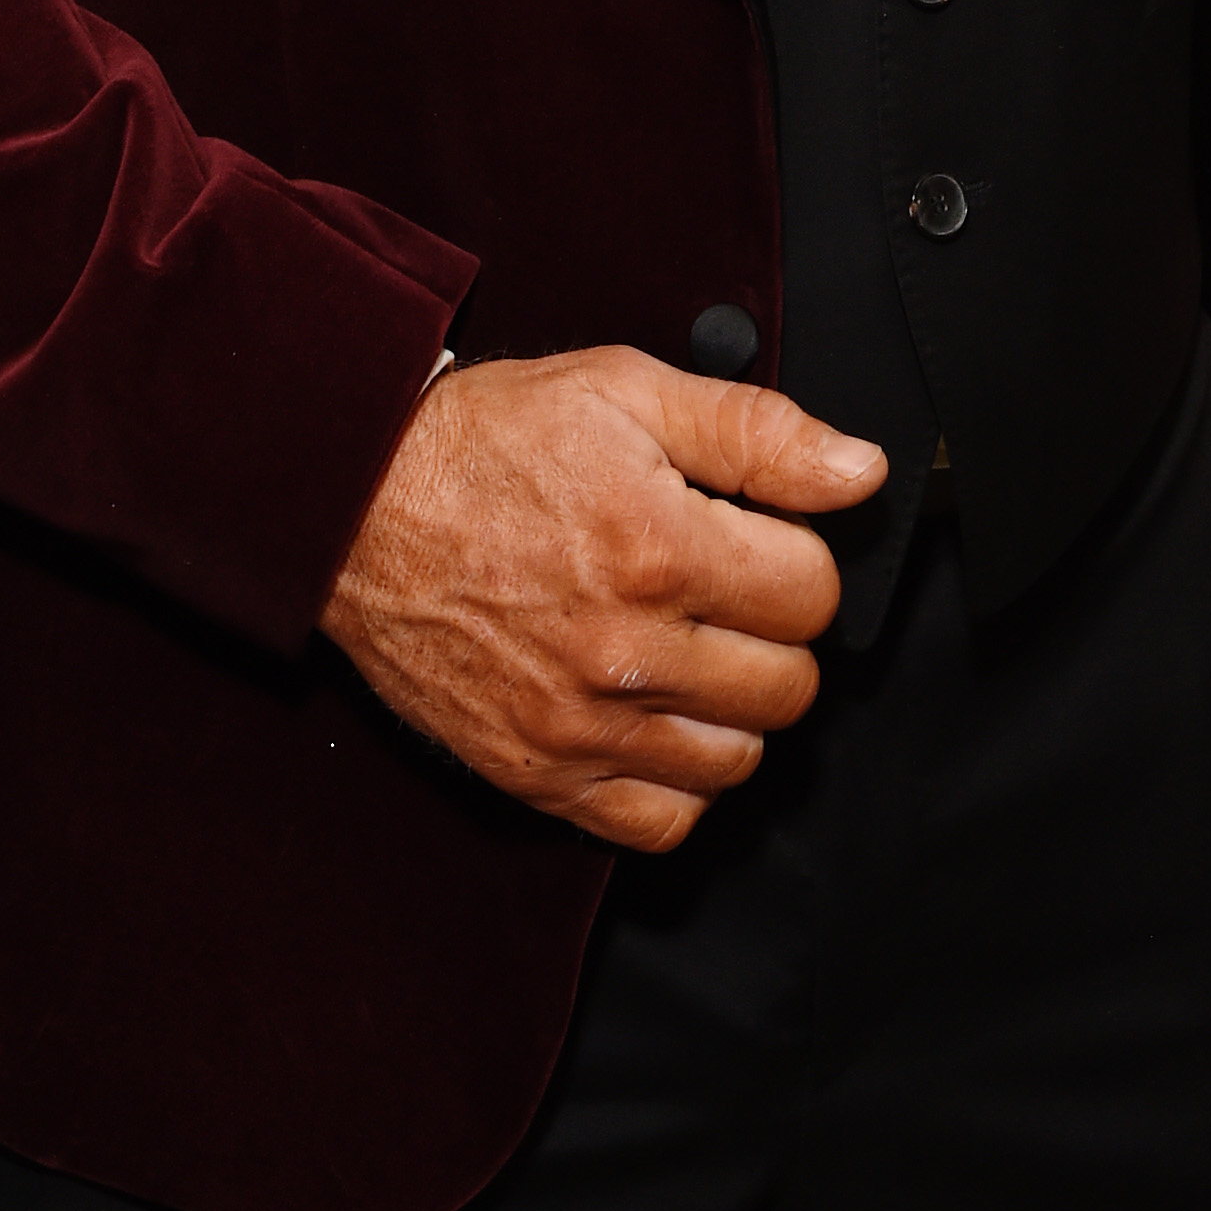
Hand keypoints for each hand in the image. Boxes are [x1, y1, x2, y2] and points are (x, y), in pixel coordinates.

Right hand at [321, 349, 887, 853]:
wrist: (353, 505)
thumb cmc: (484, 443)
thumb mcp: (624, 388)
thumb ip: (755, 432)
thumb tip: (858, 471)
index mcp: (658, 547)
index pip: (814, 596)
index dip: (794, 558)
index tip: (752, 540)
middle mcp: (625, 649)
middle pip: (789, 687)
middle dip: (771, 633)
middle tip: (719, 591)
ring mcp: (579, 723)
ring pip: (737, 761)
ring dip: (731, 708)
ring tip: (686, 650)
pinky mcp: (537, 773)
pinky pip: (660, 821)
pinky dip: (676, 779)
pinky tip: (654, 717)